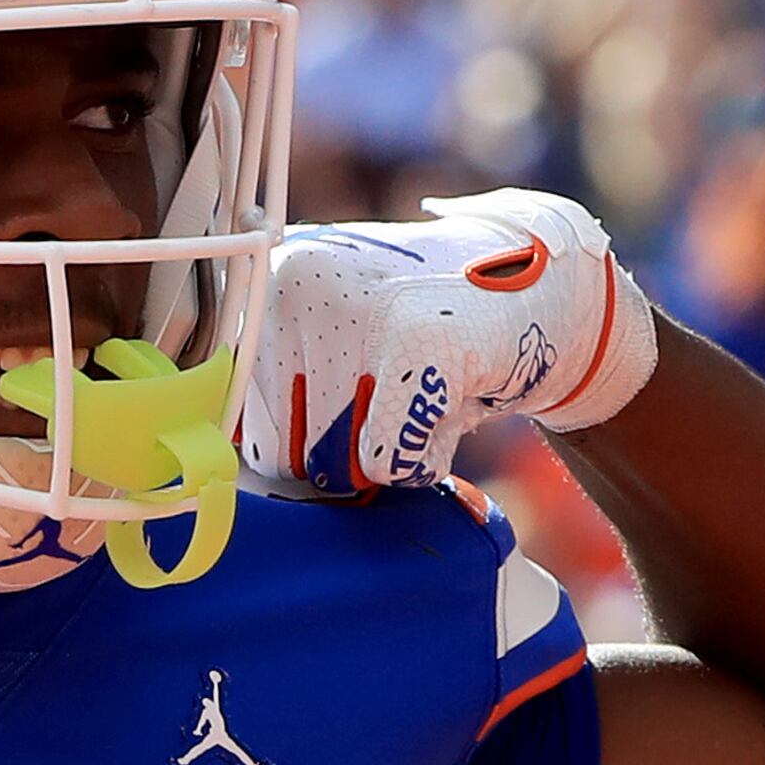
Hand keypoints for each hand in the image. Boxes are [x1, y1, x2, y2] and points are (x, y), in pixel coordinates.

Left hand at [240, 188, 659, 493]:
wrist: (548, 288)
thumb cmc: (431, 329)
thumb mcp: (335, 337)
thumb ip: (274, 394)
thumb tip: (217, 479)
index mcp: (266, 285)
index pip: (231, 417)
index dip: (283, 448)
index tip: (326, 425)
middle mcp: (296, 287)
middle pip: (282, 454)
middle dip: (338, 458)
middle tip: (392, 402)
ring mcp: (356, 311)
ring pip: (332, 467)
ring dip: (383, 462)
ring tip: (420, 398)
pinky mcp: (418, 345)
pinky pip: (388, 464)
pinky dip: (421, 464)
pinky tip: (448, 410)